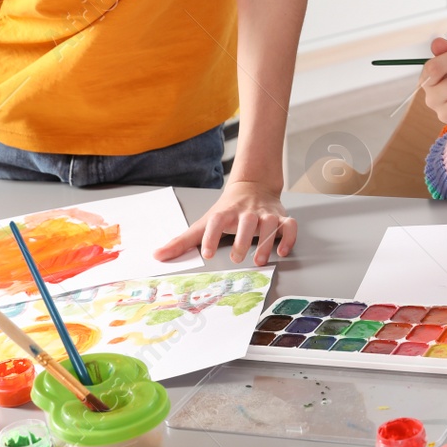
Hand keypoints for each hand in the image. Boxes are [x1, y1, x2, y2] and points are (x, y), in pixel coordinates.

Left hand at [155, 179, 294, 265]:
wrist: (254, 186)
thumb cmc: (227, 210)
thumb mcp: (203, 222)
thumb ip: (182, 241)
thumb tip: (157, 255)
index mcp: (226, 212)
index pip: (217, 221)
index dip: (211, 236)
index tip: (206, 253)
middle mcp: (247, 212)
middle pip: (246, 222)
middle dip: (242, 240)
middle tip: (236, 258)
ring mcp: (266, 214)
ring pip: (269, 224)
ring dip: (266, 241)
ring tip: (259, 260)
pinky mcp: (281, 218)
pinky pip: (289, 226)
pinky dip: (288, 237)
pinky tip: (283, 250)